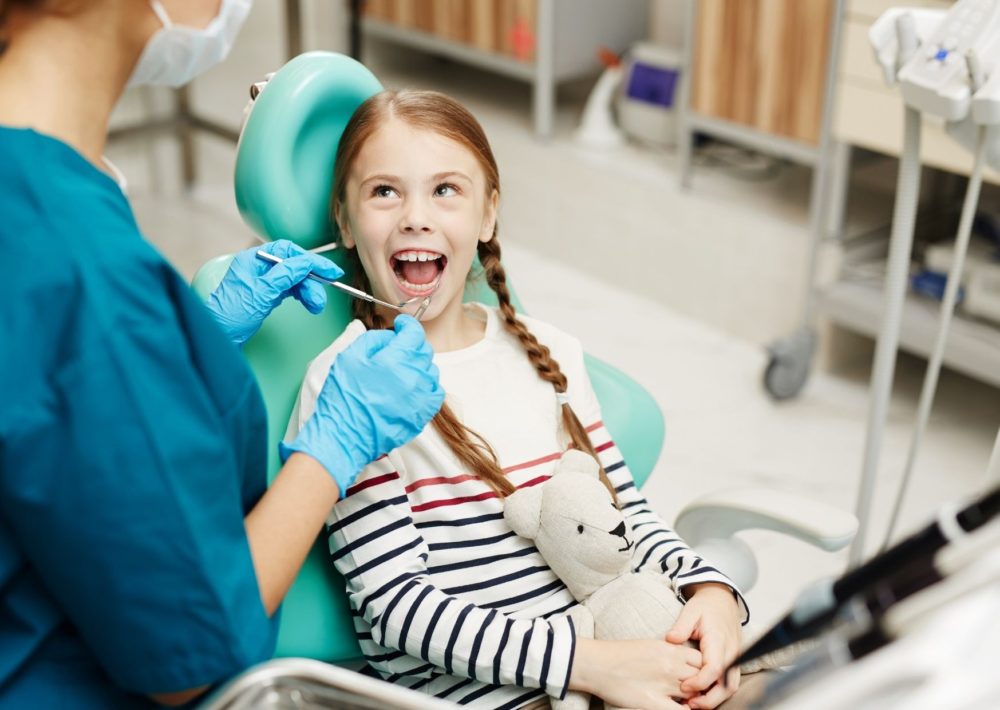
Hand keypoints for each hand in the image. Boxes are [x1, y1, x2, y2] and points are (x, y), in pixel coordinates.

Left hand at [206, 239, 343, 346]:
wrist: (219, 337)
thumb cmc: (230, 315)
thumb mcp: (261, 292)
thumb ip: (285, 275)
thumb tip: (306, 263)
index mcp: (253, 259)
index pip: (288, 251)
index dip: (310, 260)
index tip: (329, 271)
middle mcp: (259, 267)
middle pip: (294, 266)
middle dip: (311, 281)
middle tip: (321, 297)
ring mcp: (264, 282)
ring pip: (294, 280)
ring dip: (309, 291)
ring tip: (316, 306)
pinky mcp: (267, 296)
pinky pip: (290, 290)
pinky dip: (302, 296)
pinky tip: (309, 303)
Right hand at [281, 315, 444, 494]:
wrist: (345, 434)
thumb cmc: (344, 397)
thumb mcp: (350, 357)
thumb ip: (374, 339)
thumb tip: (391, 336)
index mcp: (396, 359)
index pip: (414, 332)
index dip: (407, 325)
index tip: (401, 325)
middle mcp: (414, 377)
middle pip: (424, 350)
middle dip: (411, 345)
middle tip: (397, 349)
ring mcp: (421, 397)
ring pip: (431, 370)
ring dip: (419, 365)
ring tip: (402, 370)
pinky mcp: (423, 414)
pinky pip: (436, 392)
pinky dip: (428, 385)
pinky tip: (414, 387)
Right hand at [571, 638, 702, 709]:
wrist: (596, 664)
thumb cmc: (619, 655)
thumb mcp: (649, 646)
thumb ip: (670, 653)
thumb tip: (684, 664)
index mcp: (669, 649)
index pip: (701, 659)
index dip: (704, 670)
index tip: (699, 678)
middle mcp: (670, 665)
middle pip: (703, 678)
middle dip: (704, 687)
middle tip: (697, 694)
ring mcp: (663, 685)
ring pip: (695, 696)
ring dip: (695, 701)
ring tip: (688, 702)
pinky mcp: (653, 703)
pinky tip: (680, 709)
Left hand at [667, 583, 742, 708]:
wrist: (722, 600)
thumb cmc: (705, 606)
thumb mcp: (691, 610)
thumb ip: (681, 626)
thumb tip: (670, 639)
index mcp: (719, 640)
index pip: (714, 668)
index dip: (700, 682)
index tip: (682, 686)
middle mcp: (731, 652)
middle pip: (727, 685)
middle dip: (709, 699)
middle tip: (688, 704)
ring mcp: (735, 658)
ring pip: (730, 687)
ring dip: (714, 699)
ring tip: (692, 703)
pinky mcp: (733, 662)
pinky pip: (729, 683)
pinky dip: (717, 693)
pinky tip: (700, 695)